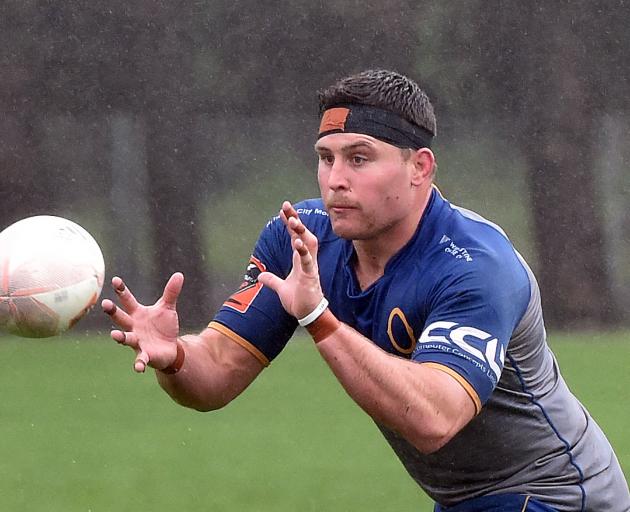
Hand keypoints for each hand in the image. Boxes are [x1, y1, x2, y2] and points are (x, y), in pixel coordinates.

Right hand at [102, 272, 182, 372]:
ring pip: (126, 338)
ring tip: (115, 335)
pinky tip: (138, 368)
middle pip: (121, 318)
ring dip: (120, 337)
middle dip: (113, 312)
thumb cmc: (163, 326)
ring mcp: (137, 341)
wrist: (170, 348)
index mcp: (137, 313)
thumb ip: (171, 292)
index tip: (115, 279)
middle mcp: (133, 327)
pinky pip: (140, 359)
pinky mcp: (144, 355)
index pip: (127, 300)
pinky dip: (139, 363)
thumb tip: (179, 274)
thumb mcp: (167, 308)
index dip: (121, 290)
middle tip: (105, 304)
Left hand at [258, 201, 323, 318]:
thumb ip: (272, 280)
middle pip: (302, 234)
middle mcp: (306, 260)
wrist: (308, 315)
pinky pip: (308, 261)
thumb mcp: (281, 288)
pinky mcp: (310, 276)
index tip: (283, 210)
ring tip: (293, 221)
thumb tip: (260, 276)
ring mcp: (309, 267)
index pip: (295, 236)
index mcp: (299, 260)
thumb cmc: (299, 300)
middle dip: (296, 220)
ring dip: (301, 232)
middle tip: (287, 206)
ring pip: (308, 244)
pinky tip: (297, 242)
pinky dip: (303, 251)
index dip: (290, 223)